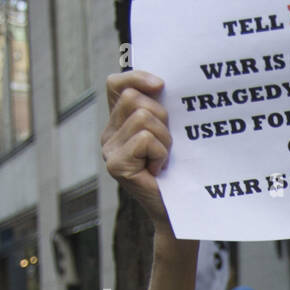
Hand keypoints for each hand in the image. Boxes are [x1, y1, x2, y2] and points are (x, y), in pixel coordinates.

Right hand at [101, 72, 172, 232]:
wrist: (180, 211)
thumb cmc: (180, 171)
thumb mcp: (171, 133)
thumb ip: (159, 108)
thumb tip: (158, 83)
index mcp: (119, 123)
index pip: (117, 84)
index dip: (137, 78)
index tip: (161, 86)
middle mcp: (108, 135)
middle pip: (134, 98)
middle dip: (161, 117)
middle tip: (167, 145)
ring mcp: (109, 151)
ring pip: (142, 118)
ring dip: (164, 139)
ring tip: (164, 160)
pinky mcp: (116, 165)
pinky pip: (145, 139)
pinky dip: (161, 153)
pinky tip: (160, 171)